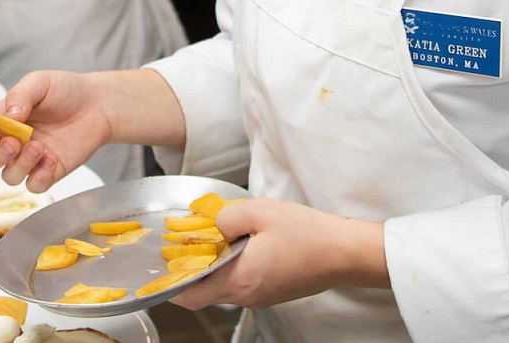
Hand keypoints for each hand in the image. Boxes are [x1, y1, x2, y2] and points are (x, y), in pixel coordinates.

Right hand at [0, 71, 117, 192]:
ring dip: (20, 165)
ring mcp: (29, 159)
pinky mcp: (49, 172)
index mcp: (4, 119)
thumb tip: (9, 116)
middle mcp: (12, 142)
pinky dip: (40, 176)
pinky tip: (52, 158)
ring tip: (39, 147)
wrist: (97, 104)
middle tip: (13, 143)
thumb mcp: (40, 83)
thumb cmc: (65, 90)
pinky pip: (34, 185)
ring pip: (9, 177)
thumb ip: (20, 96)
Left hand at [170, 199, 387, 309]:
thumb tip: (213, 227)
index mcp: (240, 279)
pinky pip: (243, 283)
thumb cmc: (308, 234)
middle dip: (193, 268)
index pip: (190, 295)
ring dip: (216, 266)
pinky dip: (235, 267)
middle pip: (205, 290)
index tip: (164, 262)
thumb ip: (226, 217)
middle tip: (191, 241)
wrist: (345, 253)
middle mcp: (247, 295)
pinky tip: (243, 244)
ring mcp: (261, 297)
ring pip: (224, 286)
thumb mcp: (259, 211)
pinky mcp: (272, 292)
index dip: (171, 281)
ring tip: (220, 237)